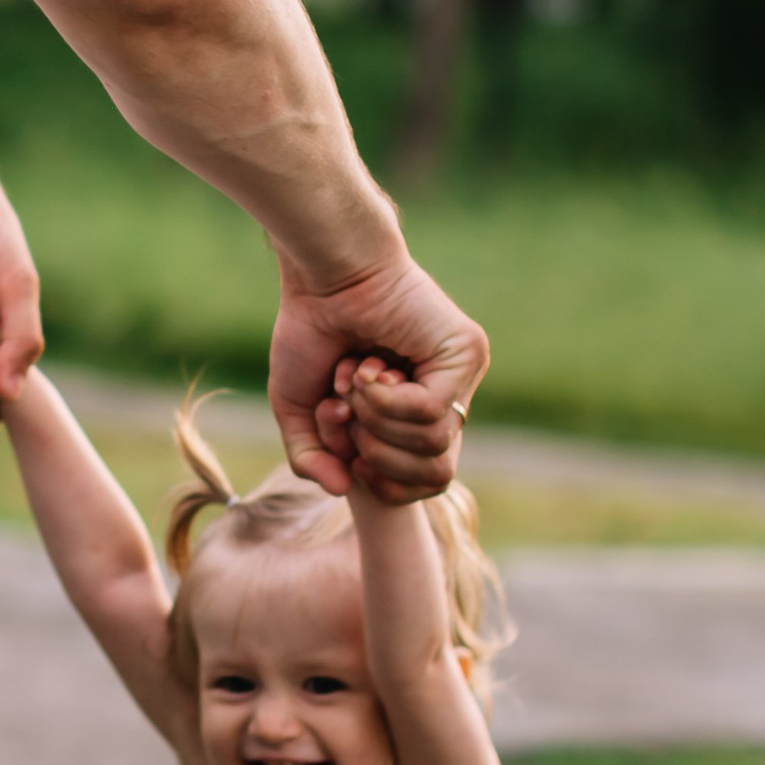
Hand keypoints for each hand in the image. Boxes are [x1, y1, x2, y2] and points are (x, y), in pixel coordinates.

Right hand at [269, 256, 485, 500]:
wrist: (320, 275)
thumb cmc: (310, 331)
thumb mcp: (299, 410)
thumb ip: (314, 457)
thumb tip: (344, 488)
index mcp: (420, 413)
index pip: (428, 480)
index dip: (386, 484)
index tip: (350, 457)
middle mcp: (449, 395)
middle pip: (438, 473)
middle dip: (379, 457)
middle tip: (346, 413)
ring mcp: (462, 374)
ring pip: (434, 444)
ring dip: (376, 421)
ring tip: (353, 378)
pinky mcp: (465, 352)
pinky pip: (430, 412)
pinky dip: (385, 400)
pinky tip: (366, 368)